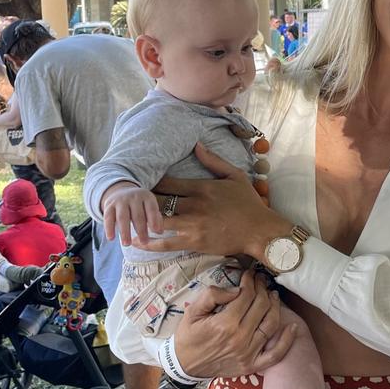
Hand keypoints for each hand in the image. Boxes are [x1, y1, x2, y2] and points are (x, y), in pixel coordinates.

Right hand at [101, 183, 161, 245]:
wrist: (121, 192)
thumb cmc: (140, 205)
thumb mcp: (149, 207)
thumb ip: (156, 219)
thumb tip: (159, 232)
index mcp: (147, 197)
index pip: (151, 209)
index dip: (154, 220)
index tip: (157, 232)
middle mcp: (133, 197)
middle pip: (137, 215)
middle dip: (141, 230)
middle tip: (144, 242)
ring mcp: (120, 201)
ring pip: (122, 217)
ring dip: (125, 231)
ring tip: (127, 244)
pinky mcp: (109, 205)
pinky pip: (108, 218)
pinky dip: (109, 228)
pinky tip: (111, 238)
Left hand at [139, 143, 291, 258]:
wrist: (260, 231)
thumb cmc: (249, 203)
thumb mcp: (235, 176)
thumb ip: (214, 160)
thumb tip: (196, 145)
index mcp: (202, 187)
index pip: (168, 182)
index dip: (152, 182)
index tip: (141, 182)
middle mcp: (194, 205)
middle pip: (159, 201)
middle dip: (143, 201)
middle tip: (129, 202)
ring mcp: (193, 225)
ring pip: (158, 221)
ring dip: (143, 221)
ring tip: (130, 220)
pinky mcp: (194, 242)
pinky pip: (167, 243)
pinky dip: (151, 243)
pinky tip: (139, 241)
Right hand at [172, 273, 297, 377]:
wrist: (184, 365)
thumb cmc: (188, 335)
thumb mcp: (192, 310)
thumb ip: (212, 295)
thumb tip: (236, 290)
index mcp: (224, 324)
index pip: (246, 296)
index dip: (250, 281)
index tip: (250, 274)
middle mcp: (240, 338)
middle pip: (261, 306)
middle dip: (262, 289)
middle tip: (261, 281)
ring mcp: (248, 353)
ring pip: (271, 324)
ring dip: (276, 306)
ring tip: (273, 295)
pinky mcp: (252, 365)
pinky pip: (275, 355)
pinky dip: (287, 341)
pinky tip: (293, 326)